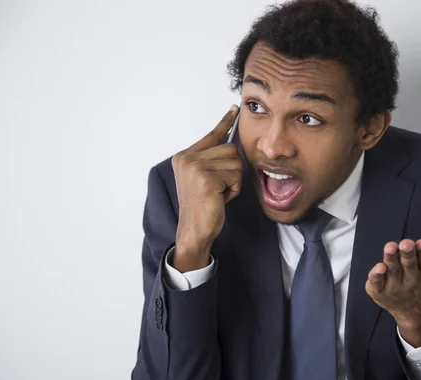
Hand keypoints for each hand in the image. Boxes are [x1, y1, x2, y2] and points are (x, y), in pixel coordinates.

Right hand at [171, 105, 241, 271]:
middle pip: (231, 149)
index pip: (211, 135)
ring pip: (235, 163)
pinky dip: (234, 190)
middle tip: (219, 188)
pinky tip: (220, 199)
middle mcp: (187, 158)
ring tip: (218, 194)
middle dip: (232, 170)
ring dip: (233, 181)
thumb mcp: (204, 178)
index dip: (225, 122)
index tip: (235, 108)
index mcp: (184, 156)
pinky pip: (236, 176)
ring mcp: (195, 168)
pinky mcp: (207, 179)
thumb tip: (233, 144)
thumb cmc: (204, 206)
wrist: (194, 230)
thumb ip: (212, 160)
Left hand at [365, 215, 420, 345]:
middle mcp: (412, 279)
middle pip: (409, 264)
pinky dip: (376, 277)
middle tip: (405, 243)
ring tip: (390, 247)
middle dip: (408, 254)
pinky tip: (378, 268)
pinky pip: (377, 284)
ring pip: (392, 271)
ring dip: (391, 259)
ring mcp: (396, 286)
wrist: (416, 311)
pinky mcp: (380, 291)